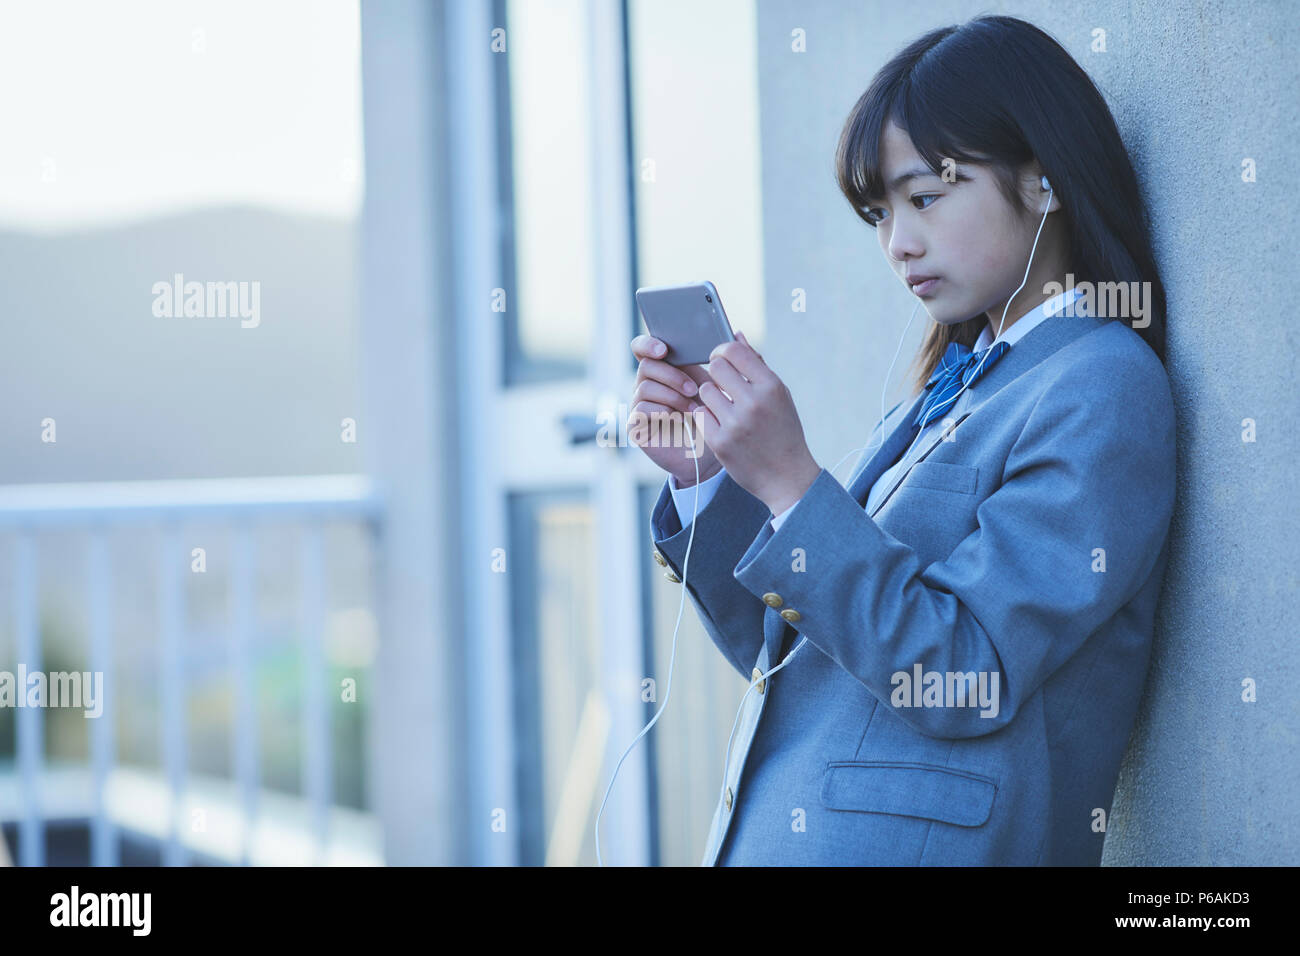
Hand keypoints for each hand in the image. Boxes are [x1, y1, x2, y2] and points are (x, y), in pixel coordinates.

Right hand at [629, 334, 720, 485]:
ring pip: (644, 386)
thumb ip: (733, 361)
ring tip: (693, 408)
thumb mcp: (723, 385)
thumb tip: (738, 333)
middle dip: (672, 375)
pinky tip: (678, 418)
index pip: (642, 347)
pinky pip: (641, 409)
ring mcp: (640, 404)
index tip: (664, 349)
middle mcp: (648, 384)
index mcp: (664, 369)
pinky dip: (662, 411)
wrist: (711, 453)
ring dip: (672, 395)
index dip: (648, 344)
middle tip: (694, 389)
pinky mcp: (637, 425)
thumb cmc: (715, 417)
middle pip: (646, 365)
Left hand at [692, 332, 820, 514]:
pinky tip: (720, 424)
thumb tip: (736, 334)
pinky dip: (706, 417)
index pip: (734, 350)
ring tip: (724, 407)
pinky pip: (699, 414)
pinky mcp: (720, 442)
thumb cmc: (783, 430)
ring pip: (704, 391)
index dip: (723, 351)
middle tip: (721, 383)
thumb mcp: (779, 395)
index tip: (722, 358)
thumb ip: (756, 364)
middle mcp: (754, 403)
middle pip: (715, 367)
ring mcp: (735, 423)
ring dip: (710, 396)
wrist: (787, 477)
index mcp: (771, 387)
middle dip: (716, 372)